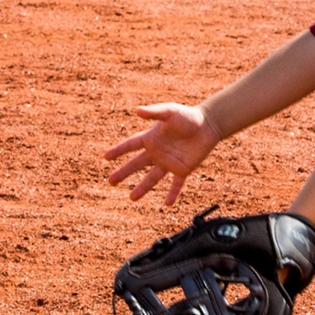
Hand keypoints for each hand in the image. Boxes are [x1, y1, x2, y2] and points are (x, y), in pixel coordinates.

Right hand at [104, 103, 219, 204]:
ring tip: (132, 198)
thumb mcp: (170, 112)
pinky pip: (176, 184)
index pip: (130, 145)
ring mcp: (169, 162)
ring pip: (152, 178)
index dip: (118, 150)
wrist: (208, 124)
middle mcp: (158, 152)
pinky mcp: (183, 169)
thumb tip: (138, 110)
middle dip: (123, 173)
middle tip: (110, 181)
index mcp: (152, 138)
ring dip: (142, 188)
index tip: (106, 157)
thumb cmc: (188, 115)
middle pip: (136, 164)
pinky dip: (172, 193)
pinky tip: (168, 204)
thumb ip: (155, 112)